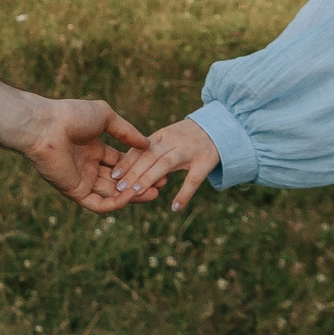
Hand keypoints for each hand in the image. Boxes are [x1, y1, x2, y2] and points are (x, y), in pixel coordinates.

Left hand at [14, 95, 149, 213]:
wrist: (46, 126)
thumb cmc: (71, 115)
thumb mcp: (105, 117)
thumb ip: (126, 132)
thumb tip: (147, 143)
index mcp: (92, 148)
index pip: (119, 162)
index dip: (138, 166)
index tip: (158, 168)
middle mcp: (87, 165)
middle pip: (117, 180)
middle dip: (139, 183)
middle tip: (160, 185)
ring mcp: (80, 179)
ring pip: (110, 193)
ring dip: (131, 195)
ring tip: (153, 194)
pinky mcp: (74, 191)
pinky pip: (97, 203)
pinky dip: (114, 203)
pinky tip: (130, 198)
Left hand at [105, 118, 220, 212]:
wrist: (220, 127)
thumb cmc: (188, 137)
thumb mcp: (169, 137)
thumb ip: (151, 150)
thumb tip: (127, 168)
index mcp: (162, 135)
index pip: (141, 148)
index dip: (127, 161)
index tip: (114, 174)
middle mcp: (174, 140)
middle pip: (150, 156)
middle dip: (133, 172)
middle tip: (119, 187)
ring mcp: (190, 151)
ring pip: (165, 164)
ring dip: (149, 178)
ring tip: (136, 192)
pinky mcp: (205, 162)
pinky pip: (194, 179)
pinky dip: (184, 193)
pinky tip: (175, 207)